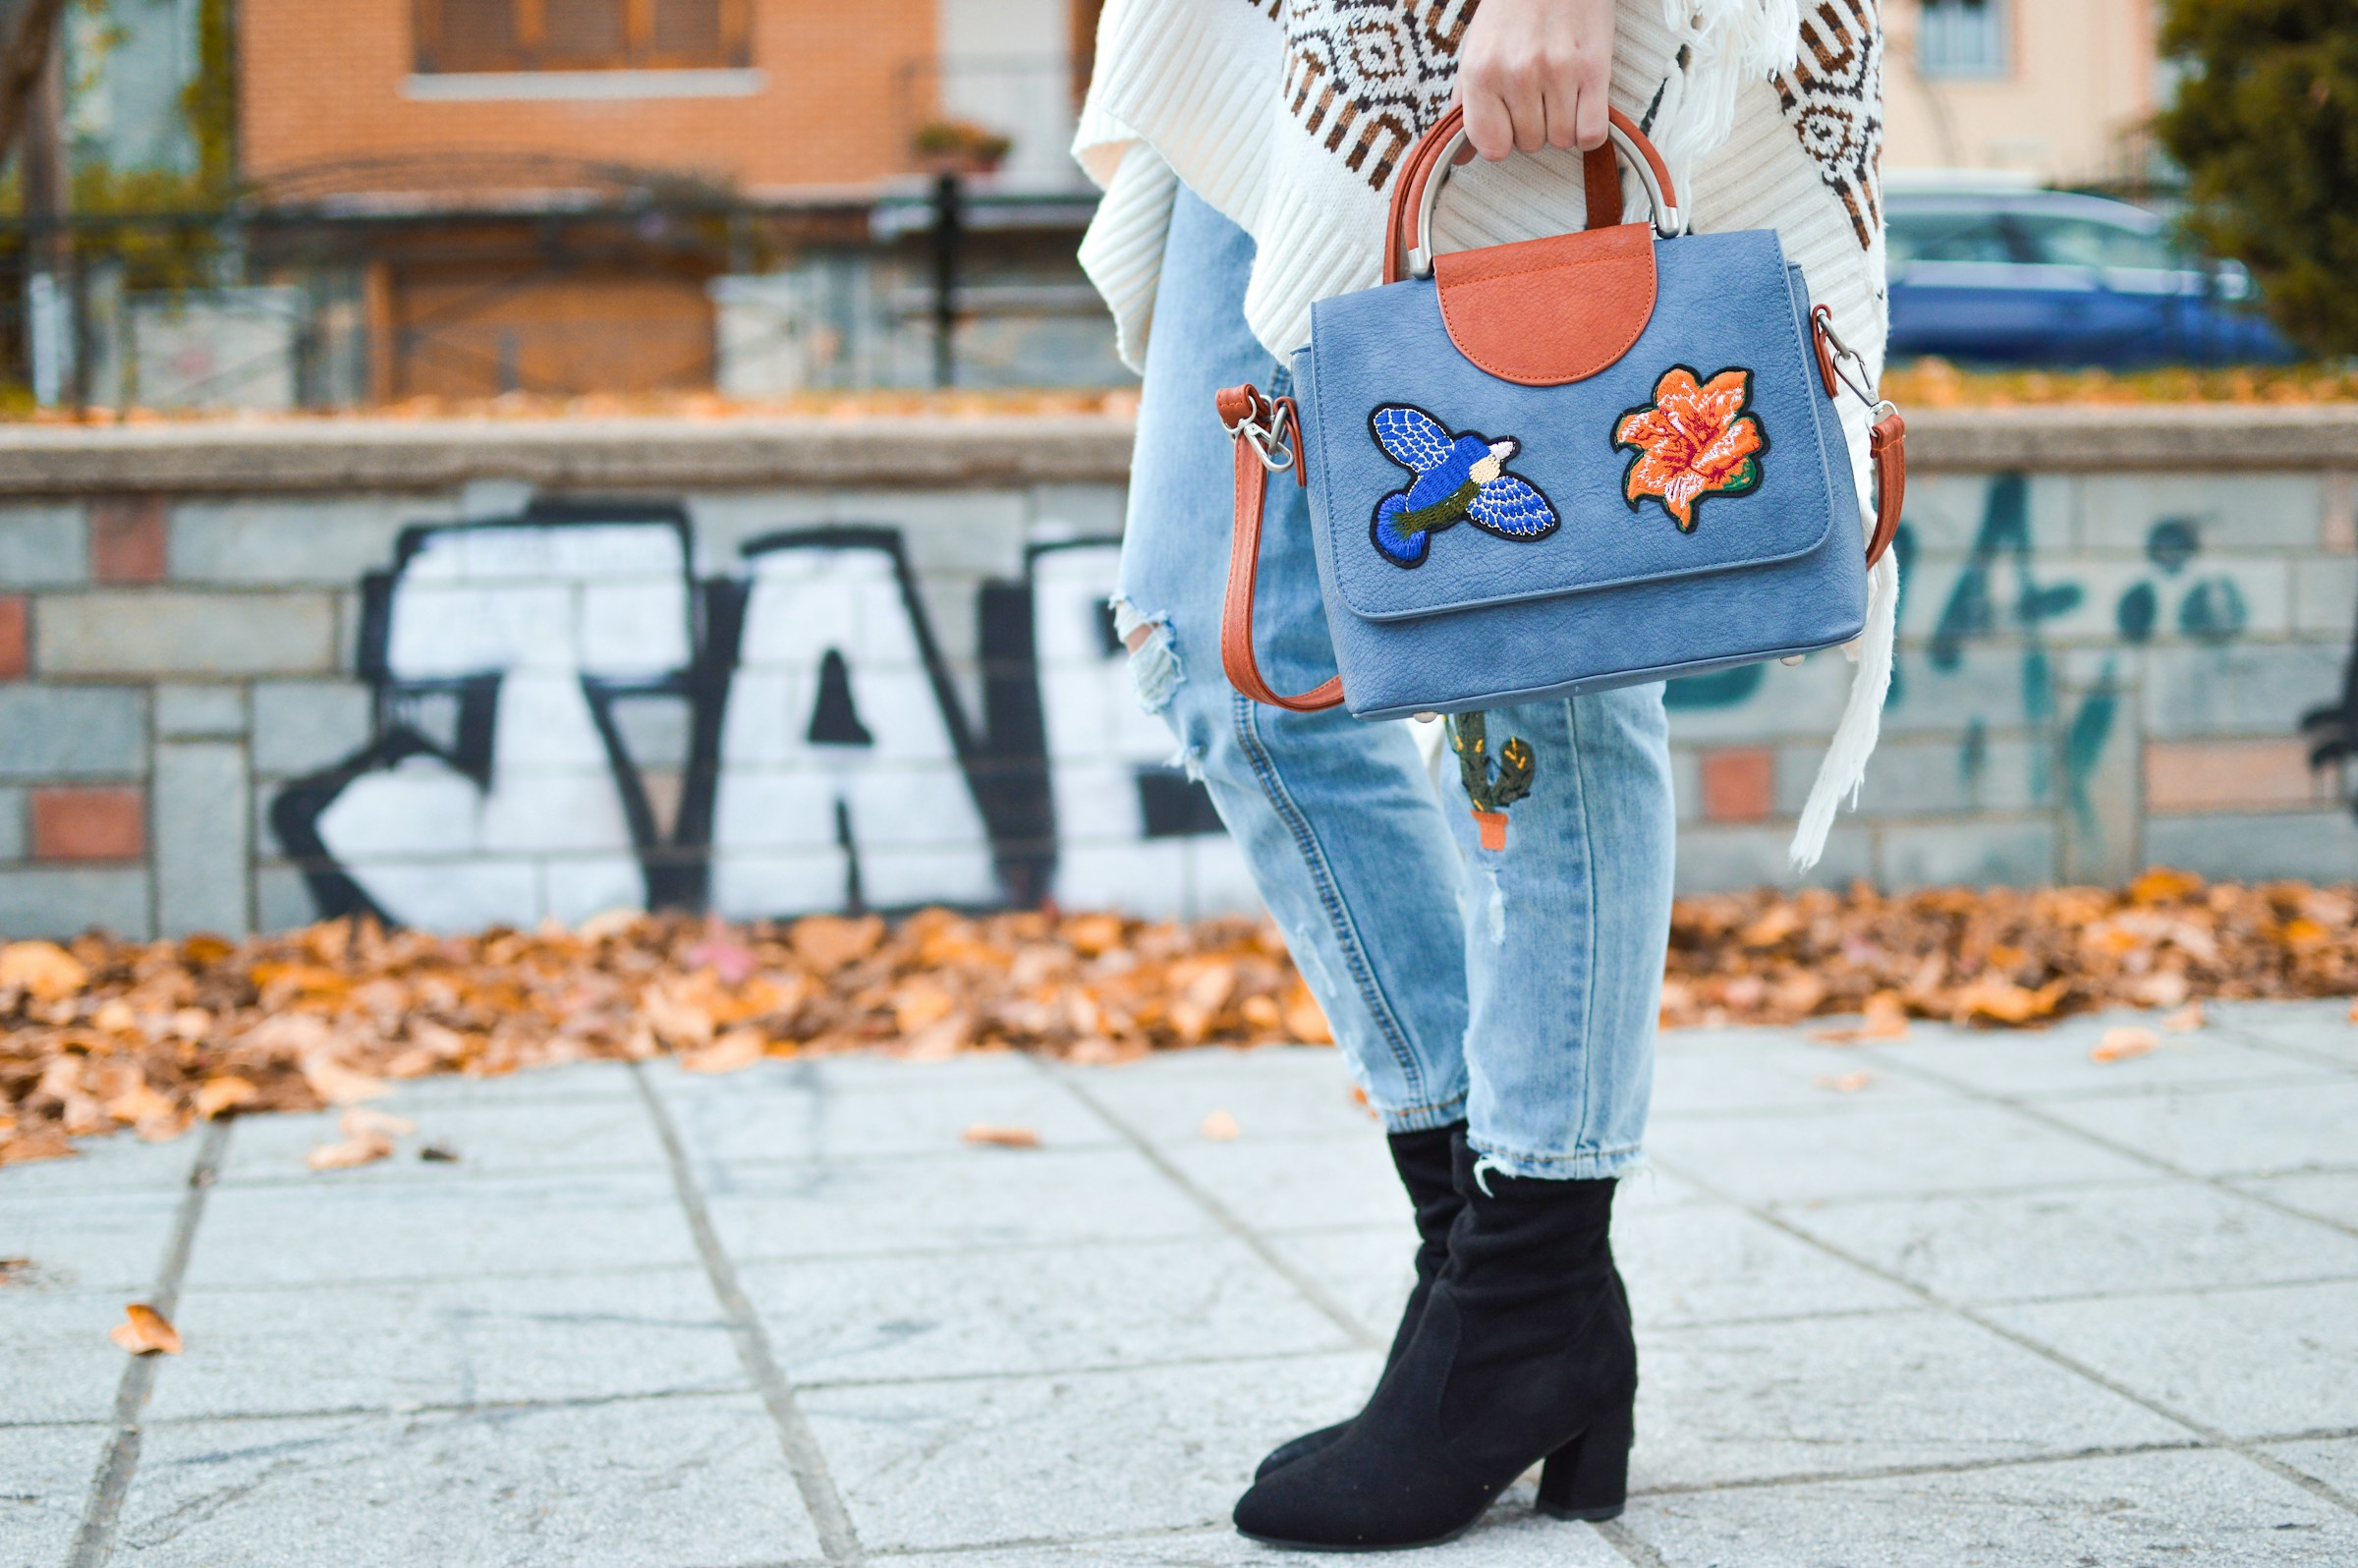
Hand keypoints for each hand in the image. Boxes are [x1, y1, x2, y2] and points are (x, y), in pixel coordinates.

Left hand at [1453, 0, 1615, 160]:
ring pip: (1561, 140)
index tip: (1508, 124)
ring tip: (1559, 92)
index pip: (1491, 147)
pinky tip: (1582, 107)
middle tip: (1537, 94)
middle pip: (1530, 144)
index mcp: (1482, 72)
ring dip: (1562, 125)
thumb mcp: (1475, 50)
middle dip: (1534, 126)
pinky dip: (1588, 130)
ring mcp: (1558, 72)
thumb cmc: (1512, 9)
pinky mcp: (1594, 69)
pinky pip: (1591, 133)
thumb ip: (1466, 104)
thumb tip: (1463, 157)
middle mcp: (1517, 73)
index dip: (1502, 140)